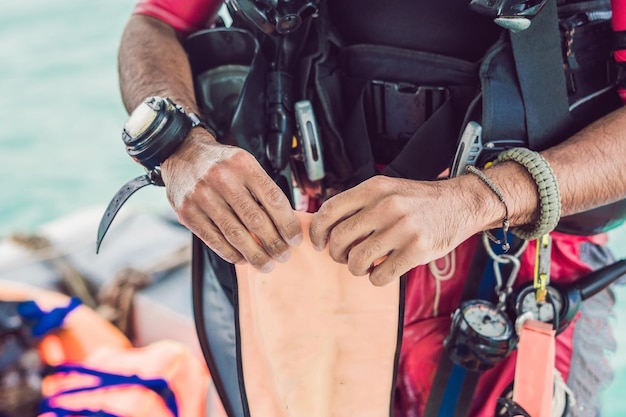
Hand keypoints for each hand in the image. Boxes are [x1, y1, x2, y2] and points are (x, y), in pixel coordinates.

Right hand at [161, 129, 302, 271]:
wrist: (182, 153)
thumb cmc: (221, 163)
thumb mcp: (246, 164)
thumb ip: (263, 189)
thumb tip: (285, 224)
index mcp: (243, 164)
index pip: (273, 199)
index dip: (288, 224)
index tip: (295, 239)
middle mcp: (222, 179)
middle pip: (256, 220)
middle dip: (274, 243)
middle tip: (283, 255)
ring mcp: (202, 196)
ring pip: (235, 234)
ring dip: (254, 254)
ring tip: (266, 264)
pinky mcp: (187, 212)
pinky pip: (214, 240)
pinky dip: (231, 253)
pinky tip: (242, 259)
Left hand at [309, 175, 481, 285]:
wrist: (460, 204)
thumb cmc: (417, 201)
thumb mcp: (386, 189)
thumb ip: (358, 203)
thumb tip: (324, 228)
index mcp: (374, 188)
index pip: (329, 210)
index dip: (316, 231)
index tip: (318, 243)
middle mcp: (386, 206)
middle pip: (339, 239)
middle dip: (336, 254)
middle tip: (344, 256)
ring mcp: (402, 229)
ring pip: (357, 261)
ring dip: (355, 268)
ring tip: (365, 265)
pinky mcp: (417, 251)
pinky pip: (380, 276)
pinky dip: (375, 278)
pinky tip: (382, 270)